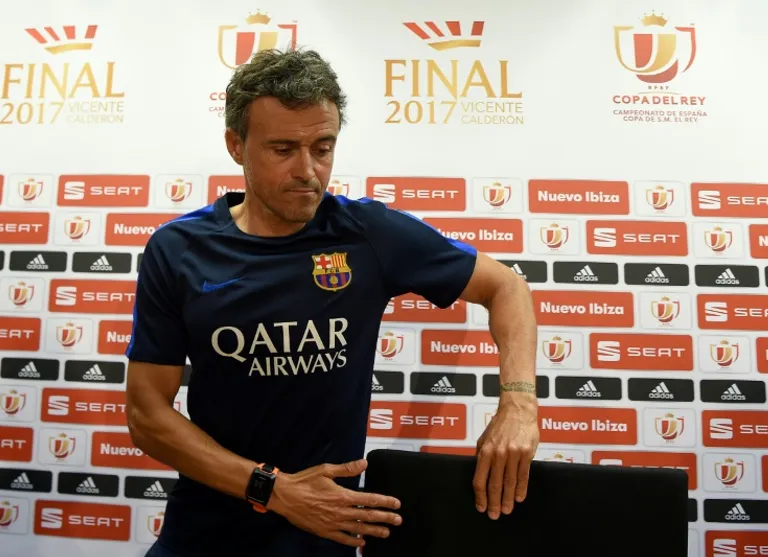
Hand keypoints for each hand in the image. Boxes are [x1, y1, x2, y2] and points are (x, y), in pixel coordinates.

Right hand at [265, 459, 401, 547]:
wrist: (285, 496)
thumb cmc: (304, 481)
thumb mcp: (326, 470)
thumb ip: (347, 469)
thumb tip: (364, 463)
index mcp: (343, 495)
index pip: (370, 499)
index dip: (385, 502)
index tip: (396, 504)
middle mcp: (341, 511)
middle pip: (368, 516)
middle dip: (385, 518)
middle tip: (398, 520)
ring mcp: (333, 523)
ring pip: (358, 529)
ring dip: (374, 531)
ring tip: (386, 533)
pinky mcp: (324, 531)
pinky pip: (343, 538)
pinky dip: (354, 541)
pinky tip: (362, 542)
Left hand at [473, 401, 538, 519]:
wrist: (517, 411)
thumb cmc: (499, 425)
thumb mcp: (484, 439)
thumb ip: (481, 456)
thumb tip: (478, 475)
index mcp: (485, 451)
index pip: (479, 479)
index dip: (480, 496)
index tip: (481, 508)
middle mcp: (498, 453)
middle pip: (494, 484)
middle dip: (494, 502)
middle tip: (494, 516)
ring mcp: (513, 453)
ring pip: (509, 482)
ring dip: (507, 499)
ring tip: (506, 511)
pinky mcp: (526, 453)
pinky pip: (524, 475)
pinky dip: (521, 488)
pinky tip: (519, 498)